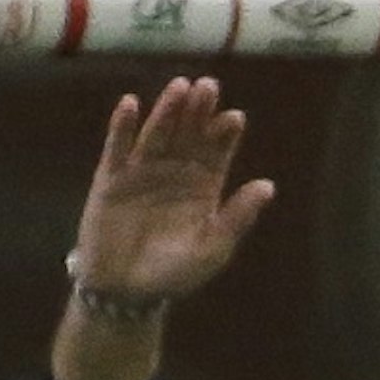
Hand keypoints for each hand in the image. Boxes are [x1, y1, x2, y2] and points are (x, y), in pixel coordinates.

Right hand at [76, 78, 276, 311]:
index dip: (224, 134)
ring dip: (167, 110)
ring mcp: (142, 171)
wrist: (126, 292)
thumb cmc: (173, 273)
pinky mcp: (111, 178)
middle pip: (188, 134)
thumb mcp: (212, 249)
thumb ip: (237, 218)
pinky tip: (130, 103)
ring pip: (157, 133)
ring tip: (180, 87)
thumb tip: (269, 185)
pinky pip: (117, 148)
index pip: (217, 152)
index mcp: (203, 186)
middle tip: (208, 88)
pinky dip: (122, 126)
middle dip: (199, 112)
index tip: (234, 118)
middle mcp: (175, 171)